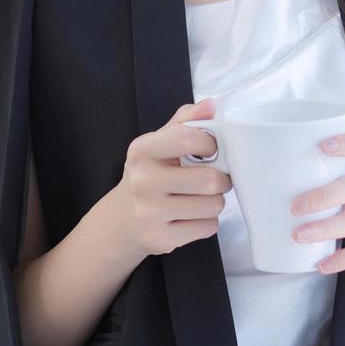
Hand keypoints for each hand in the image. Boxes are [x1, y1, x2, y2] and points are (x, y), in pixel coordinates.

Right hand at [113, 98, 233, 259]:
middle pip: (209, 180)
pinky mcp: (160, 240)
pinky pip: (208, 228)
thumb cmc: (151, 173)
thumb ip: (186, 121)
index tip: (212, 149)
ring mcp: (148, 214)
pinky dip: (207, 222)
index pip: (187, 139)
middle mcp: (142, 182)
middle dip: (221, 179)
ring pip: (213, 205)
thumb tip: (210, 105)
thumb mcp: (160, 142)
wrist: (123, 219)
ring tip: (201, 198)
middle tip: (214, 178)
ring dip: (215, 201)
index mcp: (142, 151)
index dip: (211, 143)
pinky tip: (191, 216)